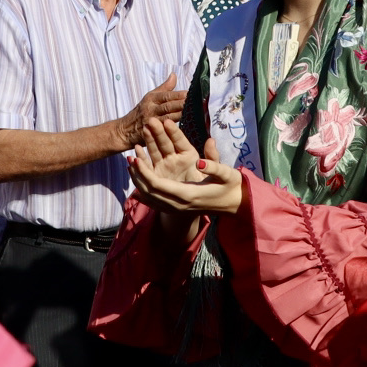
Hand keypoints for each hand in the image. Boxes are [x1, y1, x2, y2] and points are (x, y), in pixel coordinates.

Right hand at [111, 75, 186, 152]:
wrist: (125, 130)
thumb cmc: (141, 112)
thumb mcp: (150, 97)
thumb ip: (164, 88)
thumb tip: (174, 75)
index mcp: (152, 98)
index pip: (167, 95)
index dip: (179, 94)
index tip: (191, 93)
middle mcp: (151, 108)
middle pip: (169, 106)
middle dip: (182, 104)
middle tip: (195, 102)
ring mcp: (151, 121)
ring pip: (168, 118)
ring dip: (180, 116)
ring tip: (193, 113)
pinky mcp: (151, 133)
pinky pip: (164, 131)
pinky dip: (174, 129)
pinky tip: (184, 127)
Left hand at [127, 118, 244, 214]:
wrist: (236, 204)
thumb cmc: (232, 186)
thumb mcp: (227, 173)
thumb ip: (214, 165)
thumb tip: (200, 161)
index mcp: (188, 195)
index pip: (158, 186)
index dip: (144, 173)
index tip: (136, 158)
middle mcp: (180, 204)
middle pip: (150, 192)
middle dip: (137, 175)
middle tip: (129, 158)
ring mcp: (178, 208)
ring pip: (150, 198)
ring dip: (138, 182)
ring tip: (131, 165)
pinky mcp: (178, 208)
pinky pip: (156, 202)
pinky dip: (144, 192)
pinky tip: (138, 182)